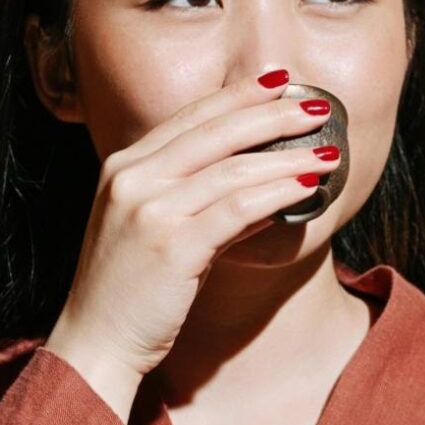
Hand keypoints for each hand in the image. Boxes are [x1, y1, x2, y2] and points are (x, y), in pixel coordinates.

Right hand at [44, 69, 336, 394]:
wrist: (95, 344)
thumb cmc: (131, 293)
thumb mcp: (157, 231)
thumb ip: (202, 203)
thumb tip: (265, 185)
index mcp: (124, 167)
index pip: (191, 116)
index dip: (238, 94)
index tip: (279, 80)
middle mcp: (132, 179)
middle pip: (216, 131)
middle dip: (272, 114)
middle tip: (317, 105)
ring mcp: (149, 210)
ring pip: (233, 169)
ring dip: (288, 157)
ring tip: (329, 153)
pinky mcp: (172, 245)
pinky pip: (237, 209)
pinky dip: (277, 194)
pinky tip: (306, 187)